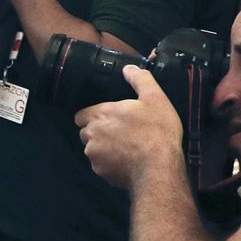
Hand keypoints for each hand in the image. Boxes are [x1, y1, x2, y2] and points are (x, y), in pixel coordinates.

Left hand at [74, 65, 183, 189]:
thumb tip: (128, 68)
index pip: (81, 114)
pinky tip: (127, 161)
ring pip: (92, 149)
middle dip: (98, 132)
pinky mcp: (100, 172)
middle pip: (86, 132)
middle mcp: (91, 134)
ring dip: (104, 148)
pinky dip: (110, 164)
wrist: (158, 167)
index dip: (93, 116)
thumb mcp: (155, 98)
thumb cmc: (156, 131)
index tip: (108, 118)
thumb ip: (140, 79)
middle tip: (121, 133)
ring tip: (126, 148)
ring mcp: (94, 154)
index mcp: (100, 114)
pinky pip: (101, 166)